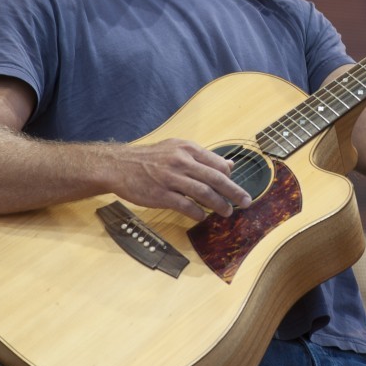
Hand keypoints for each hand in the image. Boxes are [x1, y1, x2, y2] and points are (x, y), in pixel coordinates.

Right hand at [112, 138, 251, 220]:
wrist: (120, 165)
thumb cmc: (151, 158)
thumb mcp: (177, 149)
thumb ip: (203, 157)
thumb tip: (230, 166)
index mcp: (187, 149)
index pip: (217, 163)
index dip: (230, 177)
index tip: (237, 188)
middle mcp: (181, 162)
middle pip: (215, 178)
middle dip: (234, 192)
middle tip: (246, 202)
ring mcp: (170, 178)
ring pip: (203, 192)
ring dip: (218, 204)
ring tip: (227, 212)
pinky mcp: (160, 194)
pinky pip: (184, 205)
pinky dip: (197, 212)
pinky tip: (203, 216)